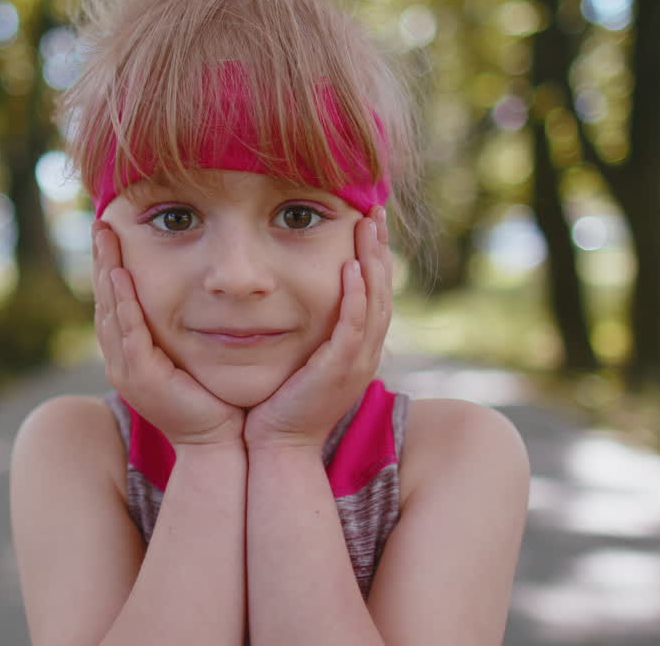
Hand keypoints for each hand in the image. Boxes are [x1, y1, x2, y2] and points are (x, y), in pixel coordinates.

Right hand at [93, 222, 244, 447]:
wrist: (218, 441)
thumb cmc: (213, 398)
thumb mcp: (192, 354)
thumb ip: (184, 328)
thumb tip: (197, 292)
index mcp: (130, 353)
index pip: (115, 300)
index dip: (111, 265)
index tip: (112, 232)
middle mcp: (120, 359)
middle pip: (105, 299)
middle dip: (103, 259)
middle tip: (101, 223)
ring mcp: (126, 369)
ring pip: (111, 310)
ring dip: (108, 271)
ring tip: (106, 237)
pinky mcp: (141, 377)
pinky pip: (128, 331)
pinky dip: (124, 302)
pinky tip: (122, 275)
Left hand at [243, 207, 391, 452]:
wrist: (277, 448)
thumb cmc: (279, 405)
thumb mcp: (298, 359)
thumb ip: (305, 331)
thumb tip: (288, 298)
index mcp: (357, 349)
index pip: (374, 293)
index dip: (374, 256)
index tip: (367, 221)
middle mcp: (365, 353)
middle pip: (383, 291)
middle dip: (379, 248)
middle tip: (375, 211)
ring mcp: (356, 363)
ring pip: (375, 303)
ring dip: (372, 262)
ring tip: (367, 227)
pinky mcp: (339, 371)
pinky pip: (353, 327)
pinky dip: (355, 297)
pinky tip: (351, 268)